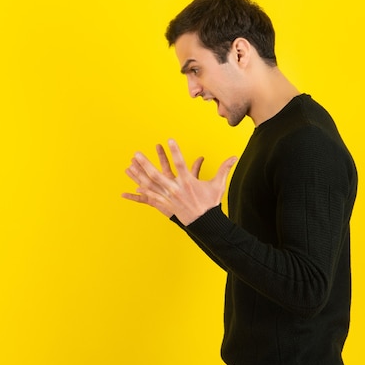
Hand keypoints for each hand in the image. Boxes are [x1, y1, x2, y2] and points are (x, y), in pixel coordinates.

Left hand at [122, 139, 236, 224]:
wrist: (206, 224)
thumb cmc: (211, 203)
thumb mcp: (218, 185)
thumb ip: (224, 169)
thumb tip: (234, 157)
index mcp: (188, 182)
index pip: (180, 163)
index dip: (175, 151)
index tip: (169, 139)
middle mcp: (176, 189)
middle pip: (158, 175)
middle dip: (146, 164)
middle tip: (137, 154)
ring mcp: (169, 198)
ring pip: (151, 185)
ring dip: (139, 175)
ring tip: (129, 166)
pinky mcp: (166, 206)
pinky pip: (151, 198)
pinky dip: (142, 193)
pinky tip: (133, 187)